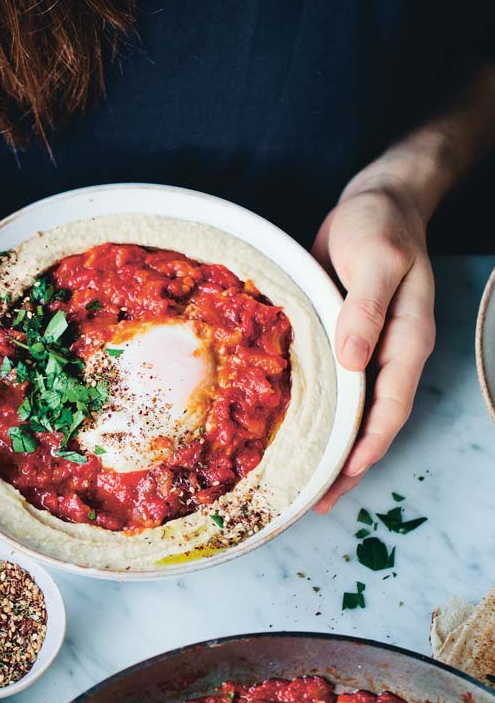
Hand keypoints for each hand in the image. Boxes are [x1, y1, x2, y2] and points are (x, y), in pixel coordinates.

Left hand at [312, 182, 435, 511]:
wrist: (374, 202)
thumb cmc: (379, 226)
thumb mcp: (377, 262)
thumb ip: (367, 310)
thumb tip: (354, 362)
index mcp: (406, 341)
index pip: (389, 408)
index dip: (367, 446)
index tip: (342, 477)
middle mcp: (388, 353)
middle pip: (371, 421)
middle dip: (348, 463)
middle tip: (315, 500)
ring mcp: (365, 348)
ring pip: (351, 410)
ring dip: (332, 444)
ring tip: (304, 479)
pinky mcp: (342, 338)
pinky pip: (332, 384)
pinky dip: (319, 410)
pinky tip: (297, 426)